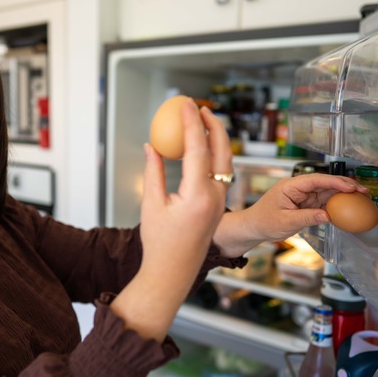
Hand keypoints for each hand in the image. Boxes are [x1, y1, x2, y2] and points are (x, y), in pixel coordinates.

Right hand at [110, 100, 231, 340]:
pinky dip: (215, 155)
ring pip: (226, 161)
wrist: (173, 271)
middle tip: (200, 107)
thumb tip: (153, 145)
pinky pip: (221, 174)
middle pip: (221, 151)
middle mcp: (215, 197)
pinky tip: (203, 148)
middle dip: (213, 125)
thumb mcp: (151, 204)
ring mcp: (220, 202)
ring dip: (217, 138)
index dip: (191, 123)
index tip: (185, 105)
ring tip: (205, 122)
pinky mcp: (219, 206)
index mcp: (197, 196)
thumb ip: (154, 171)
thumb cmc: (160, 243)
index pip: (197, 148)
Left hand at [213, 173, 368, 257]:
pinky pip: (324, 202)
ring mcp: (303, 195)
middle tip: (364, 191)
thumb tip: (328, 215)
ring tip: (362, 198)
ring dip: (344, 194)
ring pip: (327, 192)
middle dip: (345, 186)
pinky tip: (349, 207)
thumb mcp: (285, 221)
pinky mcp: (306, 204)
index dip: (335, 182)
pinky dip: (337, 204)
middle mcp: (298, 187)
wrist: (253, 227)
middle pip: (325, 183)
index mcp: (291, 185)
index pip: (316, 179)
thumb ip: (307, 217)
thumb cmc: (263, 222)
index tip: (351, 186)